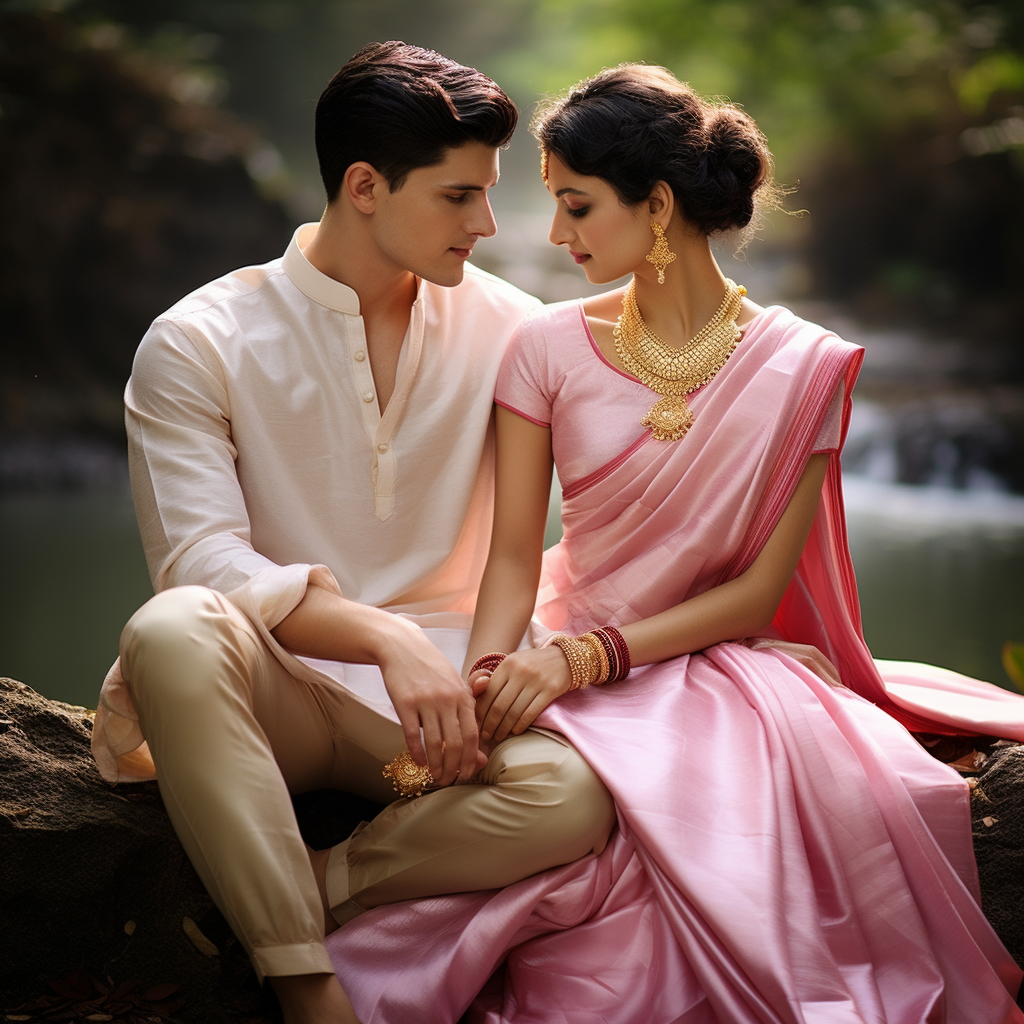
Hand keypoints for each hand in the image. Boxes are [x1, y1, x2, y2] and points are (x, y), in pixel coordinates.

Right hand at [377, 619, 484, 787]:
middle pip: (455, 743)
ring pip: (436, 743)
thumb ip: (468, 714)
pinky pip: (413, 734)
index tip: (467, 774)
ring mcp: (426, 700)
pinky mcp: (405, 702)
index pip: (472, 735)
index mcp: (463, 695)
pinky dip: (418, 752)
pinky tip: (419, 762)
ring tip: (435, 776)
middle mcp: (447, 699)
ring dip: (436, 765)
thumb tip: (480, 752)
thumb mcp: (455, 686)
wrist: (403, 647)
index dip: (470, 759)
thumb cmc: (432, 669)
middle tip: (450, 781)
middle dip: (454, 768)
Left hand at [474, 647, 572, 743]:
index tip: (476, 724)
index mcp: (508, 664)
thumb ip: (498, 678)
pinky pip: (531, 713)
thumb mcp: (514, 663)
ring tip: (498, 737)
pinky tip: (515, 732)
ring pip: (514, 711)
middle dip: (490, 724)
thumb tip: (478, 703)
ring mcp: (536, 680)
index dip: (481, 712)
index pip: (488, 692)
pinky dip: (520, 725)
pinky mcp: (551, 689)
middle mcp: (520, 671)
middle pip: (500, 705)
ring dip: (504, 728)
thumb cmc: (534, 664)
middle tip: (485, 736)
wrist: (564, 657)